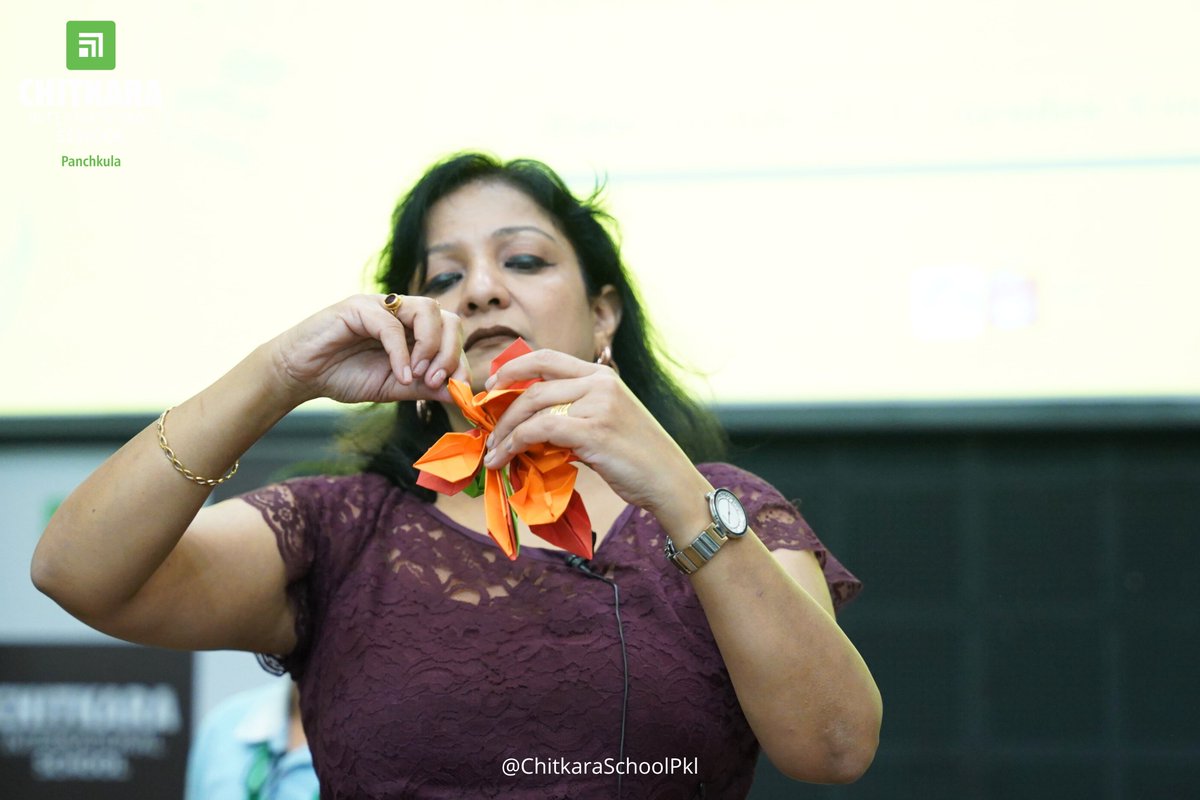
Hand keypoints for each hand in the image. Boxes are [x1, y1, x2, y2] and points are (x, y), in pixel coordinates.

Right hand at [266, 294, 467, 404]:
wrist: (300, 375)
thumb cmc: (344, 376)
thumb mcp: (394, 387)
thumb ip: (426, 387)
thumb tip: (462, 393)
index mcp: (413, 328)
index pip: (452, 333)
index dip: (461, 360)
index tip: (458, 389)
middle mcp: (401, 312)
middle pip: (446, 317)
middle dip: (451, 352)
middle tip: (436, 381)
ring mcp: (380, 305)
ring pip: (426, 310)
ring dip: (430, 346)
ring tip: (418, 376)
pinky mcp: (358, 307)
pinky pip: (390, 325)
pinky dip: (400, 353)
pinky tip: (400, 376)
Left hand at [480, 349, 704, 516]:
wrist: (669, 481)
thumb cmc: (638, 458)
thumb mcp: (607, 423)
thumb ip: (574, 416)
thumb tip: (530, 428)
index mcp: (602, 375)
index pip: (548, 357)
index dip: (515, 366)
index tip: (493, 383)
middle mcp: (599, 383)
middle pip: (535, 385)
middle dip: (503, 409)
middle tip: (486, 430)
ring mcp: (597, 405)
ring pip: (532, 408)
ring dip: (504, 432)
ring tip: (492, 453)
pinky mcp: (593, 430)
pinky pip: (538, 430)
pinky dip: (514, 444)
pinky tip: (504, 459)